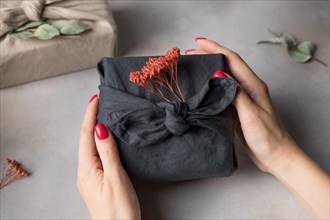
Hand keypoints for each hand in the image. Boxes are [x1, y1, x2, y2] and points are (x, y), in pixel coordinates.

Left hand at [77, 95, 140, 219]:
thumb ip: (107, 152)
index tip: (95, 99)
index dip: (90, 115)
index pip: (86, 135)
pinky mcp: (96, 181)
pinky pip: (95, 155)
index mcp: (87, 169)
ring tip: (101, 115)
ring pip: (90, 146)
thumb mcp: (116, 178)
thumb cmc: (119, 209)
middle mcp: (85, 172)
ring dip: (94, 129)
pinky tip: (105, 139)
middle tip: (98, 102)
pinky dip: (99, 141)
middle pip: (85, 139)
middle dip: (91, 119)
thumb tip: (100, 129)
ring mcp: (89, 177)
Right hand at [186, 38, 295, 172]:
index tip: (198, 42)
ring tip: (193, 65)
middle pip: (227, 65)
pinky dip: (211, 85)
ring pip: (224, 77)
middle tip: (190, 53)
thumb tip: (219, 73)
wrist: (276, 157)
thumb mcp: (252, 115)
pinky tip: (202, 87)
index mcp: (253, 86)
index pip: (233, 60)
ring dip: (209, 68)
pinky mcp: (238, 109)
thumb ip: (237, 94)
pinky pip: (222, 91)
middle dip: (209, 55)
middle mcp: (248, 88)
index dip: (216, 48)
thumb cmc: (268, 137)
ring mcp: (243, 98)